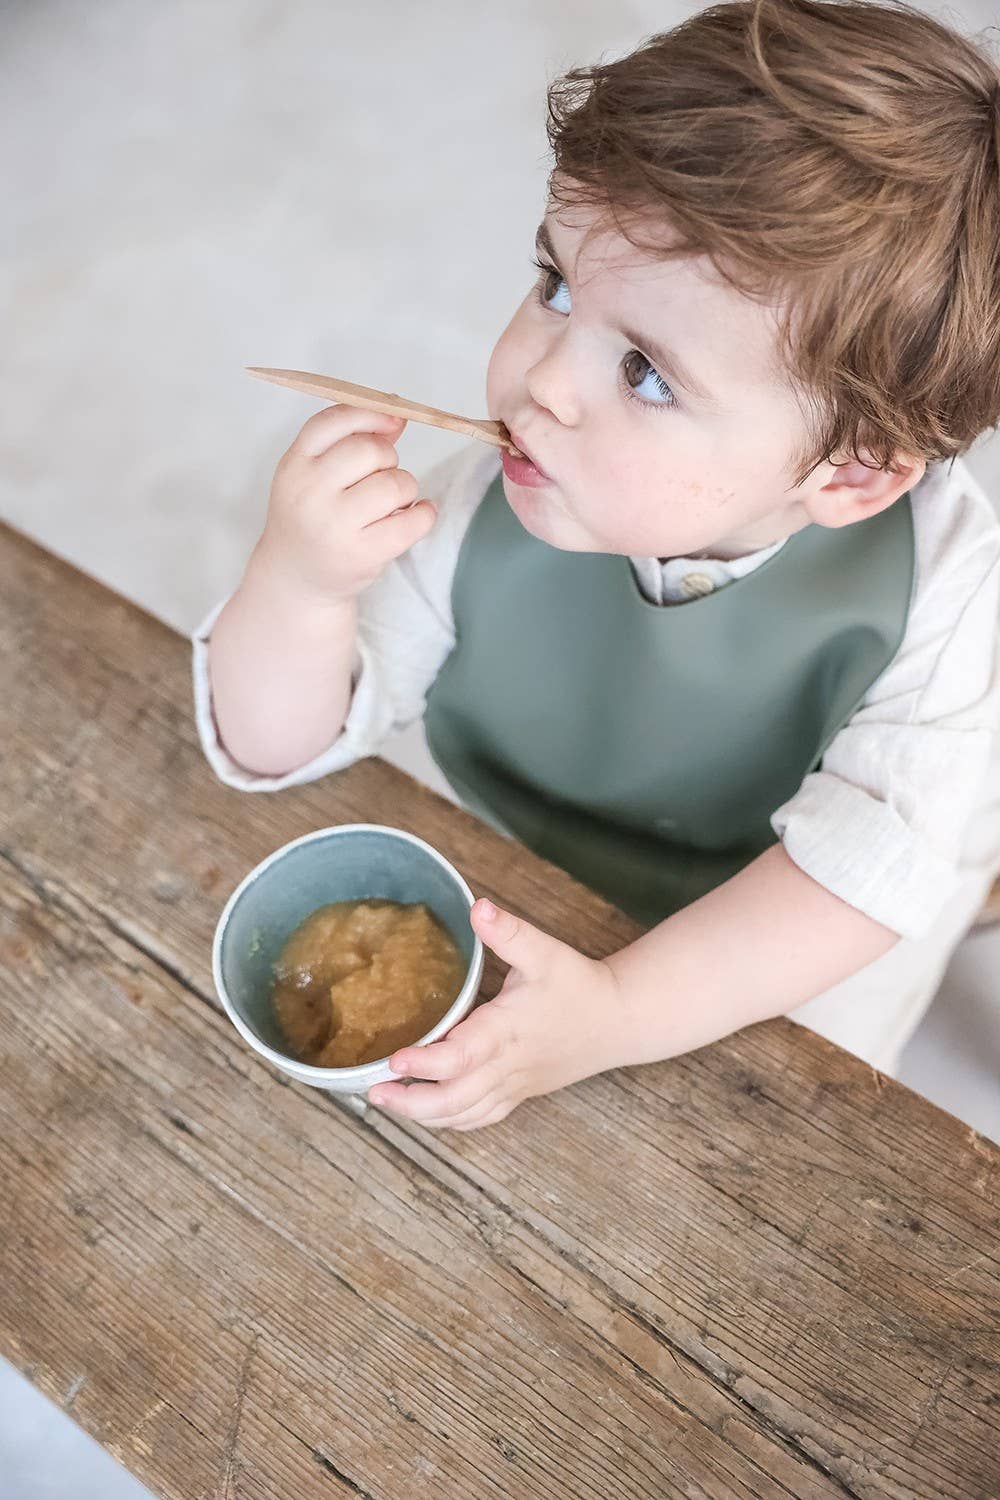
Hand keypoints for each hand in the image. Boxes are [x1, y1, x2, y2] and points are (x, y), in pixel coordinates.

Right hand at [254, 404, 436, 604]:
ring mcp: (335, 526)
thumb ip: (349, 442)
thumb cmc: (313, 518)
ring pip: (396, 483)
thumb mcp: (313, 475)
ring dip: (405, 489)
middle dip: (389, 459)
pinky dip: (425, 514)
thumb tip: (397, 416)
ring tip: (392, 504)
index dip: (370, 415)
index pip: (334, 422)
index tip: (393, 422)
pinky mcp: (362, 554)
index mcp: (294, 465)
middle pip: (371, 450)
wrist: (297, 578)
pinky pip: (413, 521)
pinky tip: (416, 515)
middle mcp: (309, 493)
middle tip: (382, 477)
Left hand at [366, 898, 626, 1129]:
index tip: (394, 1059)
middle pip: (455, 1099)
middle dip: (411, 1102)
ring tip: (388, 1103)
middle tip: (374, 1091)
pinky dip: (451, 1121)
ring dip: (425, 1115)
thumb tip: (477, 907)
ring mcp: (513, 1085)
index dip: (426, 1063)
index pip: (461, 1056)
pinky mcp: (519, 1093)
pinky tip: (429, 1114)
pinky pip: (480, 1118)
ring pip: (464, 1114)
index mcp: (507, 1031)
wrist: (619, 1020)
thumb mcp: (546, 951)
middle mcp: (507, 1065)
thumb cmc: (579, 986)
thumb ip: (509, 931)